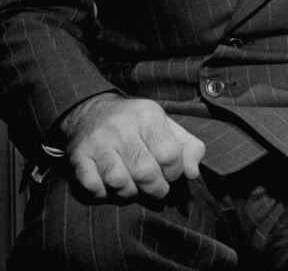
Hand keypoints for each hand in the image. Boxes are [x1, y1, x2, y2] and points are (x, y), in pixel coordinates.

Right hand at [61, 93, 204, 199]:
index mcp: (148, 115)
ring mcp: (98, 141)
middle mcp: (122, 126)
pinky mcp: (78, 155)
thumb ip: (187, 147)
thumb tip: (193, 172)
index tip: (170, 174)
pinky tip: (110, 185)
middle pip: (145, 171)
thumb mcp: (165, 126)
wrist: (91, 110)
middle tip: (155, 188)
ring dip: (130, 192)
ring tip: (134, 186)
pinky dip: (104, 193)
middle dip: (155, 188)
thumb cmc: (136, 124)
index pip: (170, 153)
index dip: (174, 171)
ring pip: (119, 182)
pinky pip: (94, 187)